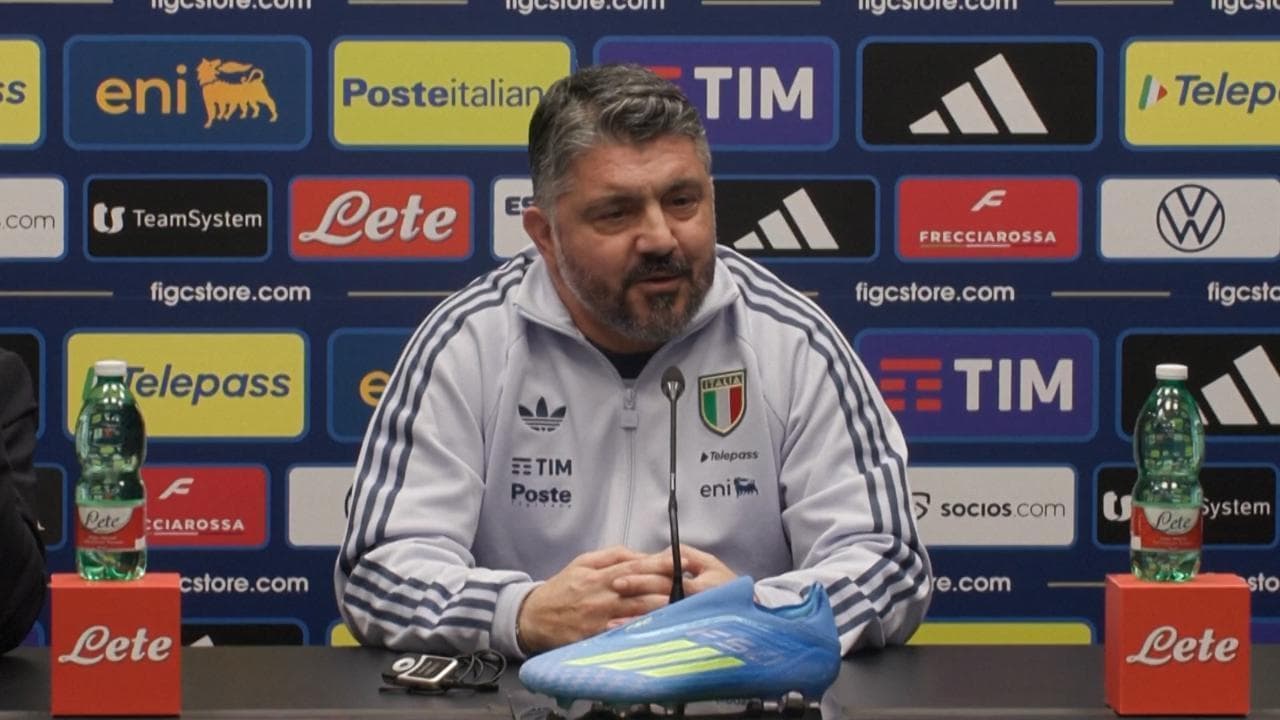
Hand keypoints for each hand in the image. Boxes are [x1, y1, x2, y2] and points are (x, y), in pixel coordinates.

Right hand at [517, 546, 675, 653]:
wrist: (533, 617)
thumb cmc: (562, 588)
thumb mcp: (583, 562)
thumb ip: (613, 556)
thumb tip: (641, 555)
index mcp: (599, 575)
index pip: (636, 567)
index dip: (661, 564)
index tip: (685, 562)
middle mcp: (601, 596)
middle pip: (641, 590)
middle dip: (669, 587)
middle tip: (693, 585)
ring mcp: (599, 619)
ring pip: (637, 612)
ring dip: (662, 609)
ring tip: (685, 606)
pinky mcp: (595, 639)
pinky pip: (623, 634)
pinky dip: (642, 631)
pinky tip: (659, 629)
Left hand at [604, 545, 737, 629]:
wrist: (745, 619)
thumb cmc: (723, 586)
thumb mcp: (709, 564)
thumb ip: (684, 556)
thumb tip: (659, 555)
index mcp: (699, 585)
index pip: (668, 575)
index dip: (645, 573)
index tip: (623, 572)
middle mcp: (694, 603)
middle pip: (661, 594)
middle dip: (637, 589)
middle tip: (615, 585)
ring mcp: (688, 620)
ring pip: (657, 616)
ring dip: (633, 617)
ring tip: (611, 619)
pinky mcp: (682, 633)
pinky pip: (659, 631)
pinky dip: (640, 632)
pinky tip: (623, 633)